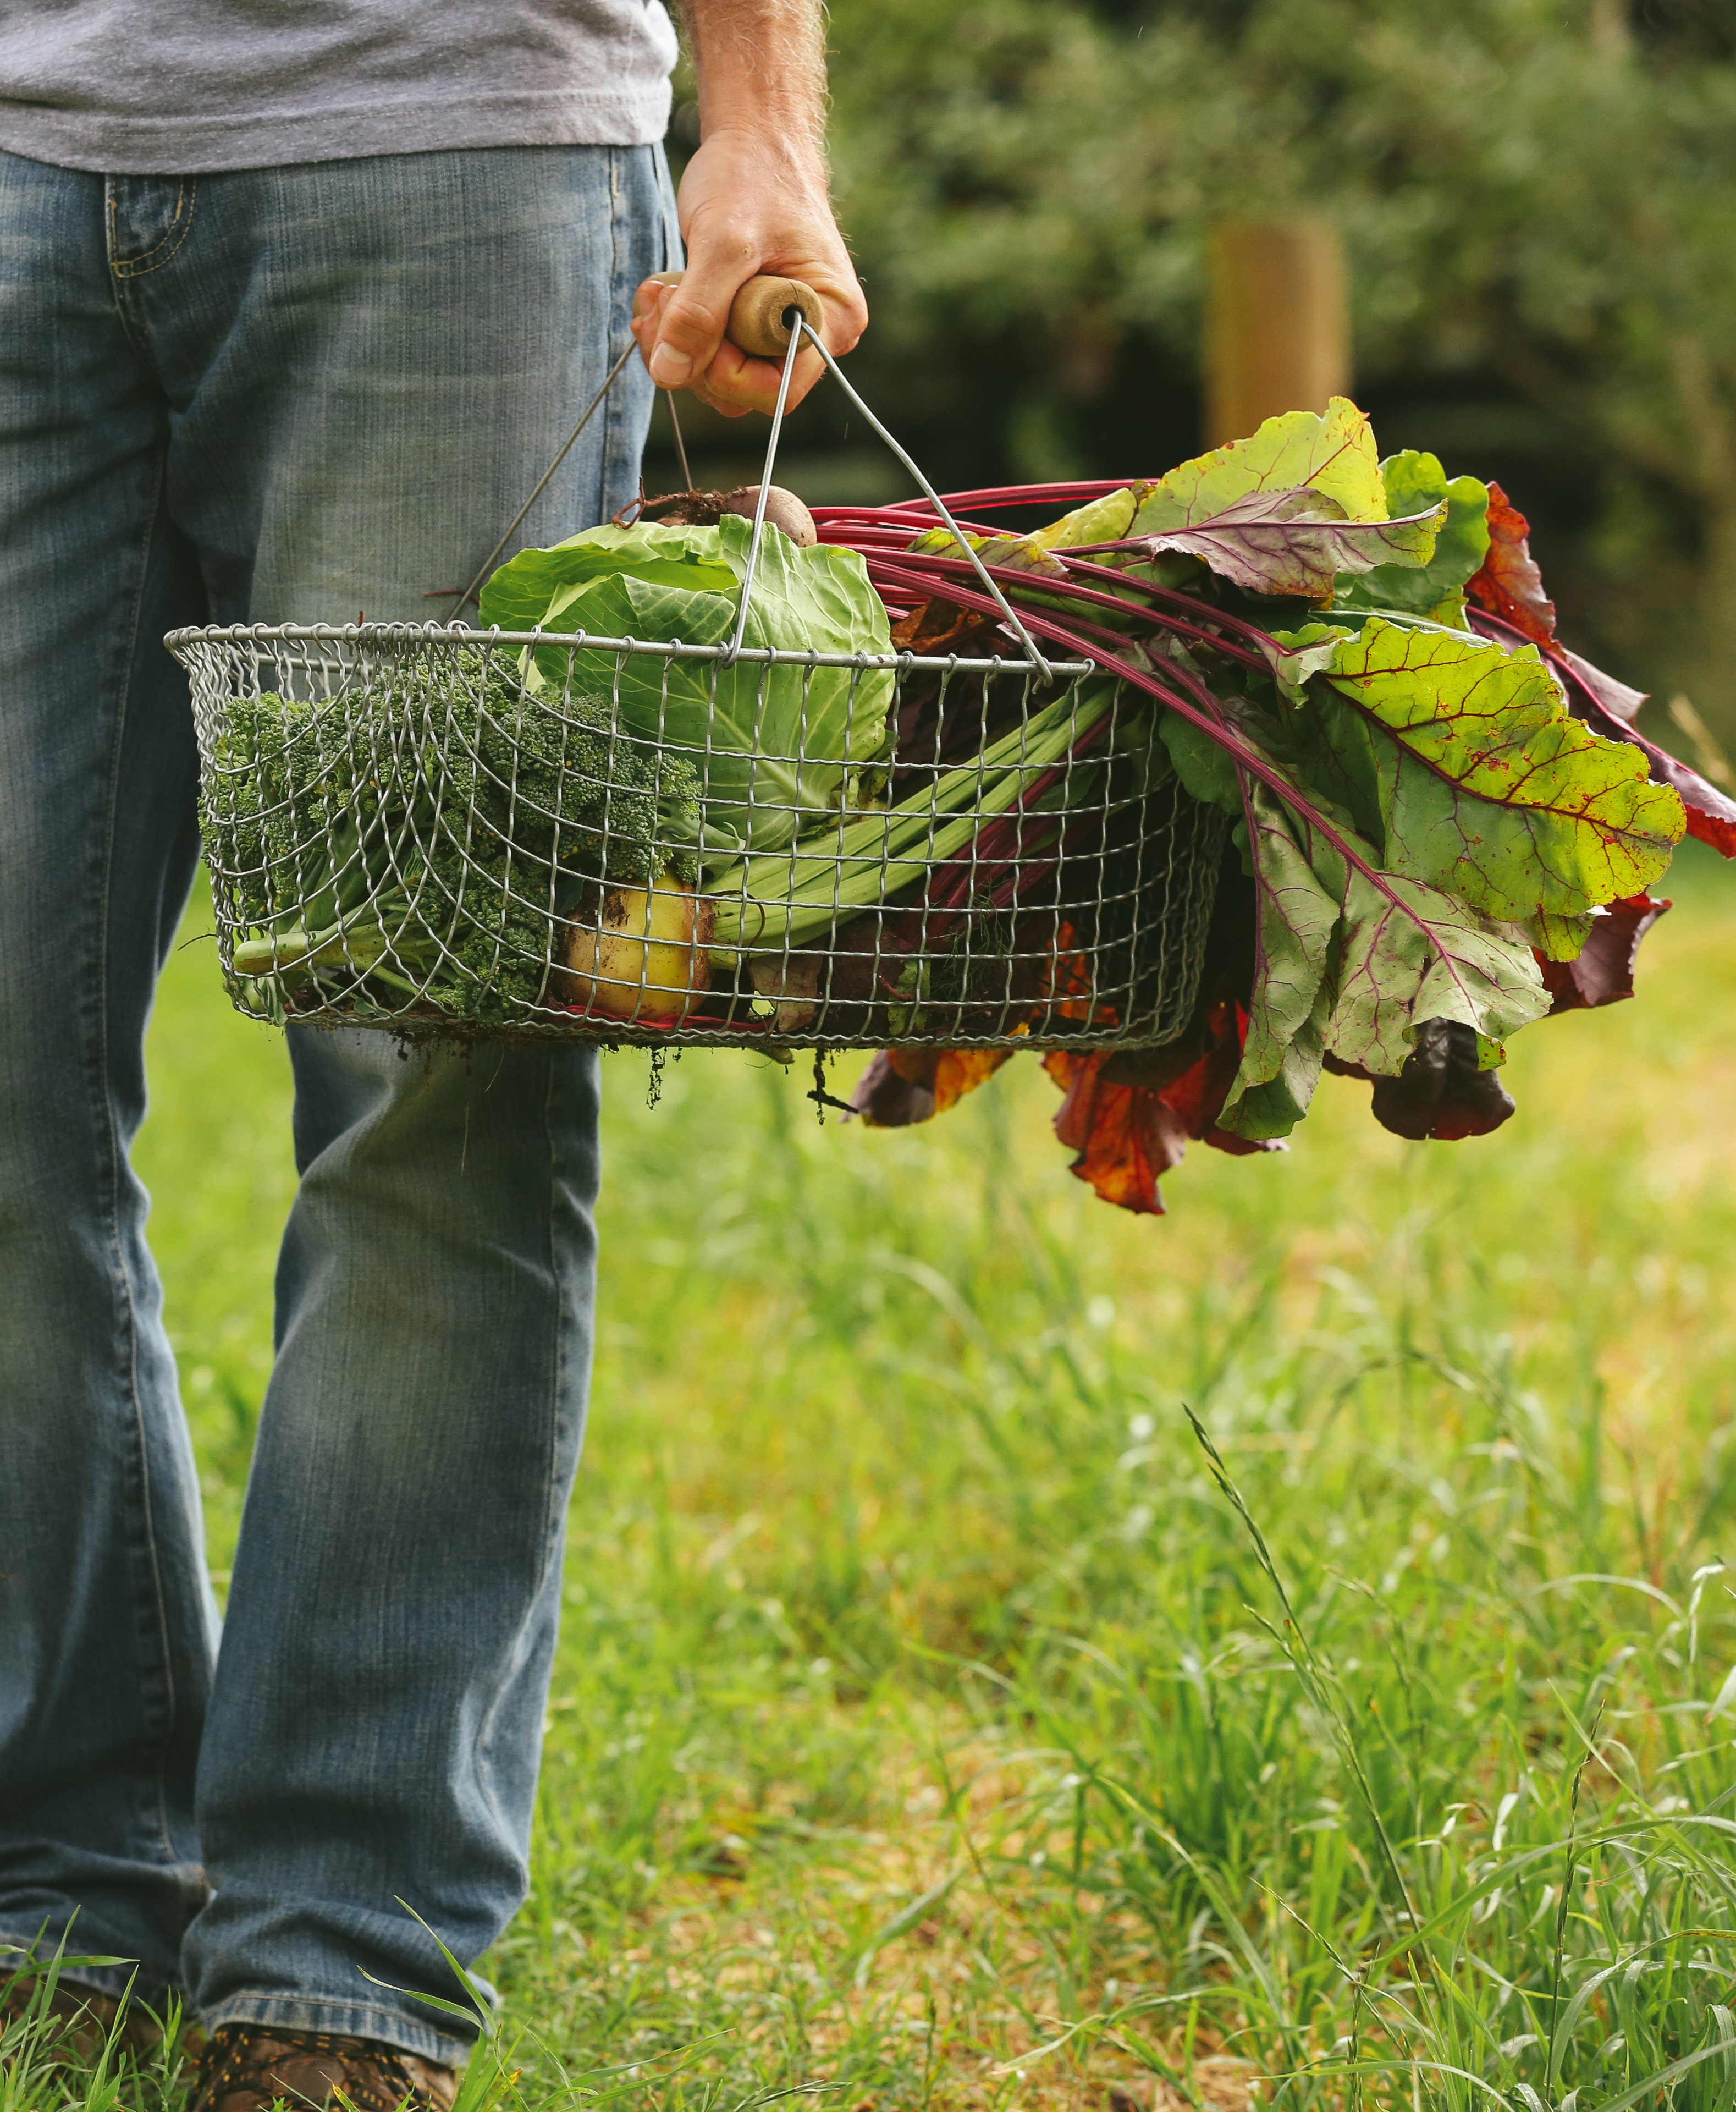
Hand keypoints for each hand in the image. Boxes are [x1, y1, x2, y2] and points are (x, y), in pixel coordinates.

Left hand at [632, 127, 867, 420]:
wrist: (755, 137)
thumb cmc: (753, 175)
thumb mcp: (723, 241)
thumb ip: (699, 311)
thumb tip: (669, 374)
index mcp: (832, 319)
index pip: (778, 390)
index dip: (727, 375)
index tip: (690, 328)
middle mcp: (817, 335)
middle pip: (746, 389)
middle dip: (694, 356)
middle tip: (662, 300)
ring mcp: (785, 329)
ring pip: (723, 374)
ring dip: (678, 343)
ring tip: (657, 292)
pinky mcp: (756, 320)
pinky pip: (715, 350)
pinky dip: (680, 330)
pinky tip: (662, 294)